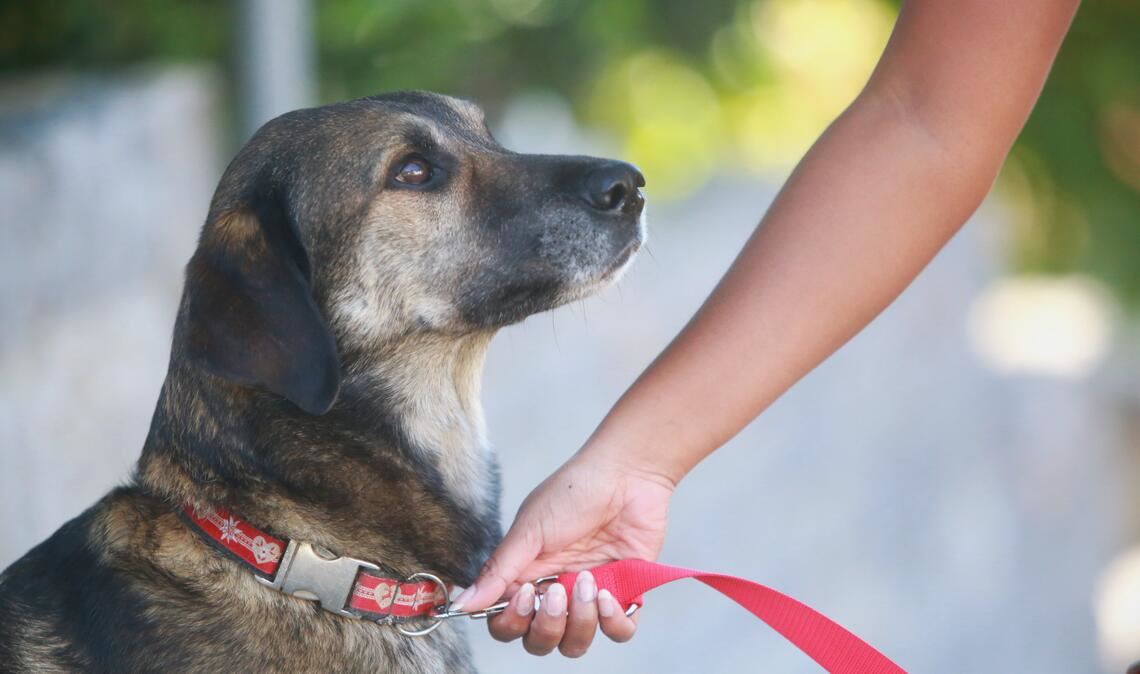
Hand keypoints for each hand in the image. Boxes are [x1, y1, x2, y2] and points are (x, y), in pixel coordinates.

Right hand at [453, 450, 673, 656]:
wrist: (626, 473)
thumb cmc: (573, 492)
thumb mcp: (529, 530)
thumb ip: (498, 571)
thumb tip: (460, 604)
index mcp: (526, 577)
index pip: (506, 623)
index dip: (510, 621)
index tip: (522, 595)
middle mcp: (555, 593)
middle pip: (539, 641)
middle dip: (546, 627)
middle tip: (556, 591)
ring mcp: (589, 596)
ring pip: (575, 644)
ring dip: (580, 622)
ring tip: (587, 582)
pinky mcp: (624, 594)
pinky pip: (618, 632)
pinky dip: (612, 623)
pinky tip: (608, 594)